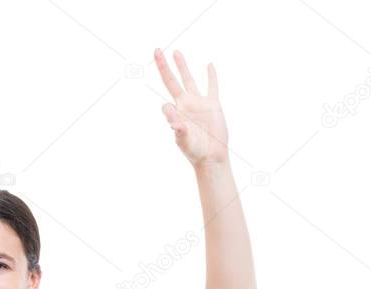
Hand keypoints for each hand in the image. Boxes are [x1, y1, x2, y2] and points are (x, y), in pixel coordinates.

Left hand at [154, 48, 228, 167]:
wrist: (211, 156)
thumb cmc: (195, 151)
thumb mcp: (183, 139)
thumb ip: (177, 127)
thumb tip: (169, 112)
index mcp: (177, 112)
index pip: (166, 104)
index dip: (168, 110)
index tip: (175, 120)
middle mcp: (186, 104)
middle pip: (172, 81)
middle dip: (164, 66)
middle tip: (157, 50)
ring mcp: (199, 103)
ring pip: (189, 79)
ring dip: (182, 66)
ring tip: (176, 52)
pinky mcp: (213, 104)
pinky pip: (212, 87)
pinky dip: (211, 76)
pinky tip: (209, 65)